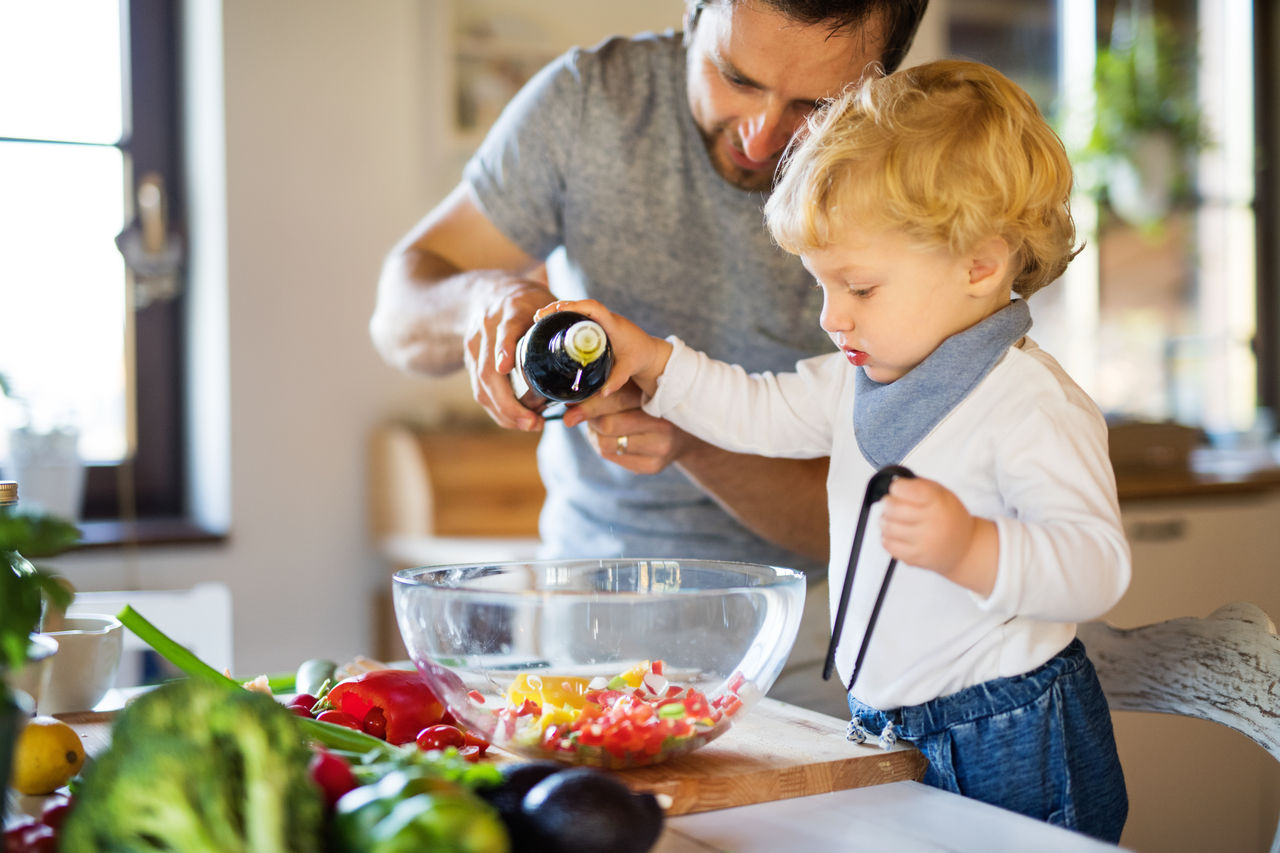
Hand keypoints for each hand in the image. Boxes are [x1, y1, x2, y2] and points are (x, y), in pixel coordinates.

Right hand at [464, 276, 554, 430]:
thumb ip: (566, 320)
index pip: (504, 331)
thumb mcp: (546, 301)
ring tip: (529, 425)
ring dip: (503, 411)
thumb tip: (595, 348)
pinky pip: (479, 390)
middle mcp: (487, 329)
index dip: (504, 349)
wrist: (488, 292)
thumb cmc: (529, 300)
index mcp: (510, 311)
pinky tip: (515, 421)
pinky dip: (497, 409)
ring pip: (481, 385)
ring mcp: (475, 346)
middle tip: (533, 422)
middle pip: (488, 370)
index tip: (506, 367)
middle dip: (508, 402)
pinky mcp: (471, 360)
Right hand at [535, 299, 671, 396]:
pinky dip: (564, 317)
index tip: (558, 311)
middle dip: (558, 308)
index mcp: (613, 324)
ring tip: (539, 319)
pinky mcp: (596, 325)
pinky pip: (578, 316)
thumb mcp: (629, 368)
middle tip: (539, 317)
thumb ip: (617, 380)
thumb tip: (603, 393)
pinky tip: (550, 324)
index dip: (575, 307)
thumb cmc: (640, 357)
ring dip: (559, 311)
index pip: (593, 308)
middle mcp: (606, 318)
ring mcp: (600, 320)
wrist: (650, 352)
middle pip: (579, 305)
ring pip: (577, 309)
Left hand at [564, 382, 691, 474]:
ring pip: (606, 444)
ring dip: (594, 433)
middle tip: (576, 412)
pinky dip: (603, 445)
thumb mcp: (639, 390)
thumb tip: (571, 400)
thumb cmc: (654, 404)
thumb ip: (611, 390)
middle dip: (588, 418)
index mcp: (660, 399)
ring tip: (597, 423)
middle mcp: (663, 426)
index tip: (568, 404)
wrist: (686, 433)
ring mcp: (660, 449)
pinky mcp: (653, 466)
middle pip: (608, 425)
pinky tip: (609, 437)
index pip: (617, 400)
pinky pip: (612, 456)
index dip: (589, 403)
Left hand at [879, 477, 979, 576]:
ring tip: (895, 519)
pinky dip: (887, 537)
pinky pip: (888, 544)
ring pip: (887, 527)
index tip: (898, 488)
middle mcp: (931, 523)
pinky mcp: (914, 558)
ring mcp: (922, 543)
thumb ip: (919, 485)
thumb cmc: (950, 518)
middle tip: (892, 503)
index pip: (905, 490)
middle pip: (892, 508)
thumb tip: (895, 484)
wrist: (965, 548)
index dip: (897, 487)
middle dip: (888, 503)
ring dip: (886, 520)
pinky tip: (897, 533)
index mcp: (938, 503)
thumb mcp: (942, 493)